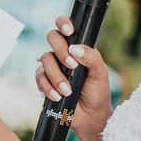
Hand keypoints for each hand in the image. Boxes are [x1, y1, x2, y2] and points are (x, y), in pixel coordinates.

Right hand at [38, 16, 111, 137]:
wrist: (89, 116)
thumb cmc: (98, 92)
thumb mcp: (101, 73)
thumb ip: (92, 57)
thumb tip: (74, 49)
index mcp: (78, 47)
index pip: (66, 26)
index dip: (63, 23)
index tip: (69, 32)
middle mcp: (63, 53)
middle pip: (52, 37)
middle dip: (59, 50)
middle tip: (71, 66)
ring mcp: (53, 67)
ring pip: (44, 59)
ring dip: (55, 76)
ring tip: (67, 90)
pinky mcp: (45, 81)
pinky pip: (39, 77)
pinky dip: (48, 87)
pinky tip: (57, 96)